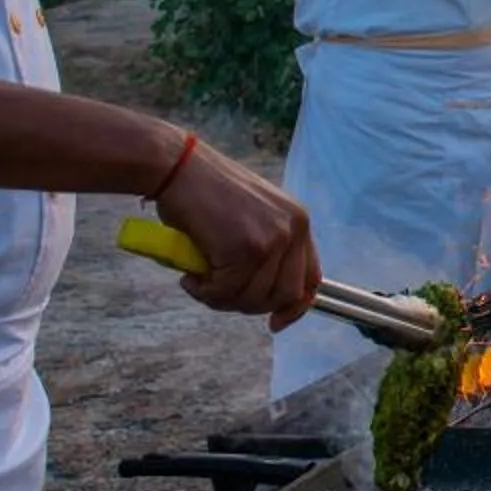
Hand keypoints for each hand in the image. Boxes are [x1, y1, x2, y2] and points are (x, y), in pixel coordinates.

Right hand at [152, 141, 320, 325]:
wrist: (178, 167)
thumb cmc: (206, 192)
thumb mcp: (254, 216)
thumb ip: (269, 248)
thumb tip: (267, 296)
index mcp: (299, 221)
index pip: (312, 277)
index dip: (295, 307)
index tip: (275, 323)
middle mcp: (292, 229)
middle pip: (284, 295)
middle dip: (251, 305)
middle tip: (220, 294)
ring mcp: (271, 239)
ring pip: (253, 298)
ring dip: (222, 299)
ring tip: (200, 281)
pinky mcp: (244, 249)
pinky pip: (226, 292)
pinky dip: (204, 293)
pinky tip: (190, 277)